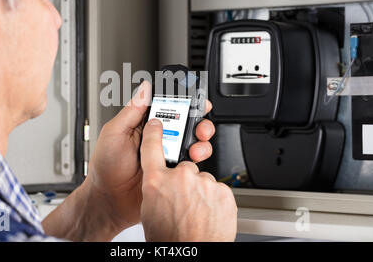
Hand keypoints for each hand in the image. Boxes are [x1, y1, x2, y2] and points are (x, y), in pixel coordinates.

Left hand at [87, 81, 215, 232]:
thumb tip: (144, 88)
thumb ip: (131, 111)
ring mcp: (167, 155)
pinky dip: (196, 160)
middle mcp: (158, 137)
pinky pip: (190, 163)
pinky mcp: (172, 171)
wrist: (109, 201)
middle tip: (199, 125)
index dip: (182, 101)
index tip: (194, 98)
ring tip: (195, 146)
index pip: (167, 107)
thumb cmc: (105, 167)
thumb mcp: (114, 133)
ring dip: (200, 141)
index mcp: (144, 124)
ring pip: (192, 142)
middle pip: (186, 122)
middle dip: (198, 121)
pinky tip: (189, 162)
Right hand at [140, 119, 237, 241]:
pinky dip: (213, 199)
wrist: (194, 253)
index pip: (151, 147)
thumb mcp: (149, 211)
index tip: (156, 124)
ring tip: (196, 212)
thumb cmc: (170, 239)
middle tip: (182, 201)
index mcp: (157, 181)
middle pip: (183, 166)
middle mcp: (180, 177)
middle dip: (183, 180)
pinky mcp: (223, 191)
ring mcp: (204, 183)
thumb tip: (160, 184)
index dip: (154, 132)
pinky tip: (207, 213)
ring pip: (201, 180)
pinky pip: (216, 189)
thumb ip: (155, 189)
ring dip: (199, 192)